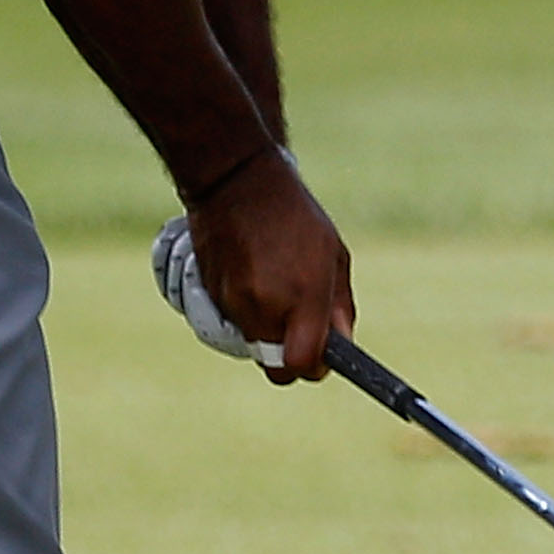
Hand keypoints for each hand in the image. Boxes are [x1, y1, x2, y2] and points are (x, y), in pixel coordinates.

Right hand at [188, 153, 352, 384]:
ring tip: (275, 286)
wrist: (237, 185)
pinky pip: (235, 323)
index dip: (315, 369)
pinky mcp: (212, 298)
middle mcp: (266, 307)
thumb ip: (339, 307)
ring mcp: (235, 304)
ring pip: (255, 345)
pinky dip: (247, 313)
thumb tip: (341, 344)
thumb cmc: (295, 217)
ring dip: (269, 331)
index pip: (303, 365)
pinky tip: (253, 277)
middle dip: (290, 357)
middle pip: (277, 366)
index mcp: (303, 297)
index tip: (322, 359)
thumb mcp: (333, 256)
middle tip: (300, 330)